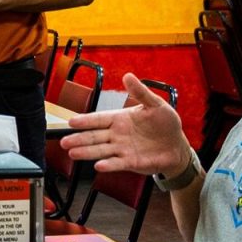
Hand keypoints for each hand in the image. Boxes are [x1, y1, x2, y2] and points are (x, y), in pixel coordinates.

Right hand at [60, 73, 189, 174]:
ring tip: (72, 153)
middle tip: (64, 141)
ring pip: (100, 150)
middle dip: (79, 138)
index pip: (99, 119)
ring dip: (86, 152)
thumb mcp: (155, 104)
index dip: (85, 120)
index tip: (71, 121)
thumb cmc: (166, 123)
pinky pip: (116, 163)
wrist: (177, 145)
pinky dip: (107, 165)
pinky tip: (97, 165)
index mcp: (120, 118)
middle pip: (94, 136)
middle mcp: (117, 134)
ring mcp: (122, 149)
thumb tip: (128, 76)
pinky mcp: (130, 162)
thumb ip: (140, 92)